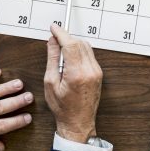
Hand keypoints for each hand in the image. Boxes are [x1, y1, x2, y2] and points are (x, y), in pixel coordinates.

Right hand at [43, 24, 102, 142]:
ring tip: (61, 54)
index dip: (61, 33)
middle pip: (79, 43)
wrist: (78, 122)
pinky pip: (89, 55)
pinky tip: (70, 60)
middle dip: (66, 38)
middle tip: (54, 41)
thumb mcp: (50, 82)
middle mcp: (90, 70)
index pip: (70, 44)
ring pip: (85, 47)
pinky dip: (79, 51)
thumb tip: (52, 42)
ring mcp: (96, 72)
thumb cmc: (62, 107)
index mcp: (77, 73)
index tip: (53, 27)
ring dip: (73, 44)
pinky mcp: (98, 73)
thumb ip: (52, 59)